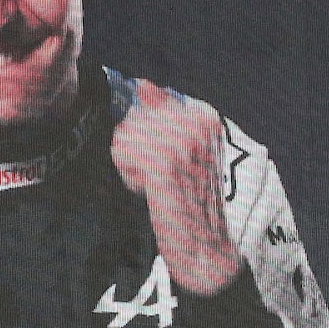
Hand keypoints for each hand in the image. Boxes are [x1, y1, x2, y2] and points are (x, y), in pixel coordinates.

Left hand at [109, 80, 241, 295]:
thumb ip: (164, 115)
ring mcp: (182, 141)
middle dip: (135, 148)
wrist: (205, 243)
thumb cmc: (190, 198)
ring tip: (158, 183)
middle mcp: (197, 122)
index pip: (149, 99)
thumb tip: (143, 84)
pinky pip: (123, 153)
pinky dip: (129, 175)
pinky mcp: (164, 164)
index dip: (145, 131)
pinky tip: (152, 189)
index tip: (167, 159)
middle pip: (132, 118)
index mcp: (205, 116)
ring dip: (131, 163)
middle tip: (160, 175)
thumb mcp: (185, 149)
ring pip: (124, 136)